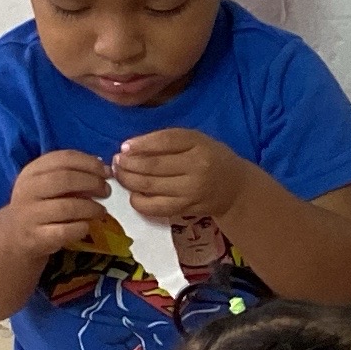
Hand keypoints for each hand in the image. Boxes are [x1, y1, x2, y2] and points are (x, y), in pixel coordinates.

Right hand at [0, 149, 114, 265]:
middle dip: (92, 183)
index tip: (107, 172)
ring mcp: (30, 214)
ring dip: (91, 208)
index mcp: (32, 171)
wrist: (14, 236)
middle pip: (66, 179)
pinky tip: (86, 226)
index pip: (64, 158)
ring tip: (101, 211)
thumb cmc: (40, 205)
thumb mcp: (48, 183)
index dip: (90, 163)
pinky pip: (65, 231)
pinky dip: (81, 228)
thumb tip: (104, 168)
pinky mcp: (37, 237)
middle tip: (106, 191)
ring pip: (67, 207)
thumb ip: (72, 173)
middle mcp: (28, 190)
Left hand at [109, 127, 247, 232]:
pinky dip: (138, 200)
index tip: (124, 146)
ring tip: (120, 174)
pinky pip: (154, 207)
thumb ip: (168, 141)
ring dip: (128, 180)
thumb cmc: (211, 158)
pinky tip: (133, 193)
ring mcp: (189, 192)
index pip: (165, 141)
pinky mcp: (184, 209)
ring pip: (150, 186)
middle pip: (153, 165)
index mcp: (199, 145)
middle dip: (128, 163)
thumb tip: (130, 147)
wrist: (234, 188)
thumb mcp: (196, 140)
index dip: (141, 144)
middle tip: (116, 161)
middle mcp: (196, 169)